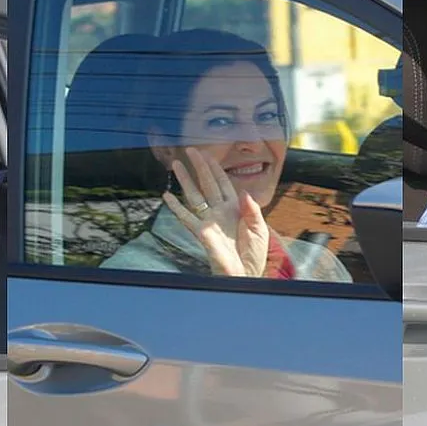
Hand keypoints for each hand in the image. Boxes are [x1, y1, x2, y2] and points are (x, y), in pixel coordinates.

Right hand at [163, 147, 269, 276]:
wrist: (245, 274)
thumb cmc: (253, 255)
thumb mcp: (260, 230)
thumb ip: (252, 210)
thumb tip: (243, 193)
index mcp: (235, 208)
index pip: (223, 183)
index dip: (215, 168)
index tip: (208, 154)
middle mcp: (220, 211)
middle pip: (207, 184)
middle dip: (199, 166)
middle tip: (190, 150)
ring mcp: (209, 221)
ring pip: (194, 195)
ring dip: (185, 180)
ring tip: (175, 165)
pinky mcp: (202, 233)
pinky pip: (186, 217)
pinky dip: (175, 207)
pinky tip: (167, 196)